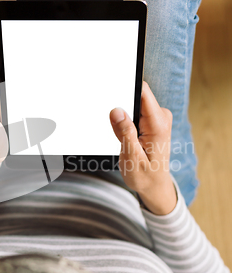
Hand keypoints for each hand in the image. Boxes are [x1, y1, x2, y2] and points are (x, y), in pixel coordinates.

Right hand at [110, 81, 176, 214]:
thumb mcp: (131, 157)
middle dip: (121, 108)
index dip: (126, 87)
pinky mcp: (153, 119)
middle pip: (136, 95)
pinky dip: (126, 121)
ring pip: (133, 103)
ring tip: (124, 138)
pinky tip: (127, 136)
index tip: (111, 91)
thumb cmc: (144, 175)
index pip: (142, 91)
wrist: (154, 185)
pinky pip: (135, 110)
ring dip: (123, 117)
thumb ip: (124, 132)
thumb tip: (116, 110)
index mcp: (158, 124)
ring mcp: (158, 117)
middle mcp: (161, 116)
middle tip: (118, 132)